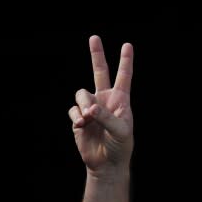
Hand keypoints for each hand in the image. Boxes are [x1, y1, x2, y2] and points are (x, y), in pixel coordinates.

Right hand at [69, 35, 133, 175]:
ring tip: (88, 119)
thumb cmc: (120, 146)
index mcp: (121, 100)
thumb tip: (89, 108)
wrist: (106, 164)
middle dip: (97, 55)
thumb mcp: (120, 131)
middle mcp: (105, 100)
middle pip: (99, 72)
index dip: (126, 61)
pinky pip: (73, 110)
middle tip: (94, 37)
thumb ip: (106, 116)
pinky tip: (83, 127)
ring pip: (81, 93)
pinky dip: (77, 118)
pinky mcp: (78, 118)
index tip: (127, 45)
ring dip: (83, 105)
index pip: (124, 77)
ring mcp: (91, 107)